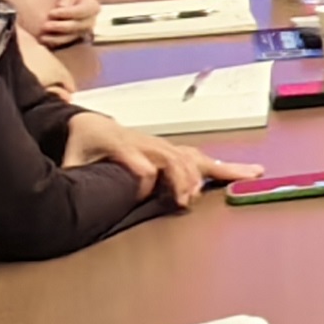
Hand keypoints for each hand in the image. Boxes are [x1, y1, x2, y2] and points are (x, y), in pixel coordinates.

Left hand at [31, 0, 99, 47]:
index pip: (82, 11)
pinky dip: (54, 41)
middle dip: (61, 26)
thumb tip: (62, 6)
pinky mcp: (74, 38)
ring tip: (43, 36)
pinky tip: (43, 39)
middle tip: (45, 25)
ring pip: (72, 36)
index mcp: (92, 6)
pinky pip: (65, 42)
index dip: (67, 13)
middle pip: (78, 26)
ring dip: (57, 37)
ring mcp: (83, 31)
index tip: (51, 12)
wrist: (61, 0)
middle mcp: (90, 21)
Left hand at [62, 113, 262, 204]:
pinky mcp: (174, 152)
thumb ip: (77, 171)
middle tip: (186, 199)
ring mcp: (164, 146)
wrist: (90, 124)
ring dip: (216, 171)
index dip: (138, 167)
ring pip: (194, 157)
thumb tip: (91, 182)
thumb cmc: (83, 142)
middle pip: (173, 157)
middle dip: (184, 177)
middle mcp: (147, 142)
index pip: (132, 155)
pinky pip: (203, 160)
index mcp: (119, 142)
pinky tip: (250, 171)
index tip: (147, 179)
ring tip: (241, 179)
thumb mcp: (73, 158)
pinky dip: (228, 167)